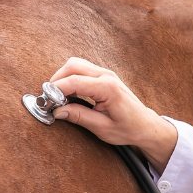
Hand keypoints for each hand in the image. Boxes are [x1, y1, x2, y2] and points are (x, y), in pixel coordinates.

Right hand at [49, 58, 178, 170]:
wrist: (145, 125)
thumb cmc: (128, 128)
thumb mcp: (102, 127)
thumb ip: (79, 117)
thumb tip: (58, 111)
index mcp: (108, 88)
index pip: (74, 82)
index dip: (56, 90)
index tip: (46, 101)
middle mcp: (107, 76)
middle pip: (73, 66)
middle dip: (56, 80)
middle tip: (49, 98)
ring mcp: (106, 73)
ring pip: (76, 64)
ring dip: (63, 77)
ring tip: (58, 97)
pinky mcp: (104, 76)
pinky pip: (82, 69)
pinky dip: (71, 78)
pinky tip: (69, 94)